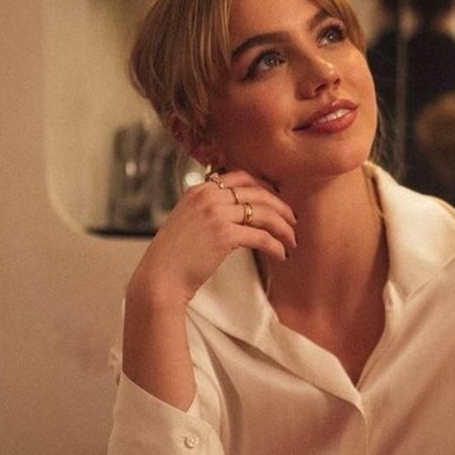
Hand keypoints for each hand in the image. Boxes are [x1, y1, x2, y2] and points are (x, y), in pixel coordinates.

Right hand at [135, 168, 296, 302]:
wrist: (160, 277)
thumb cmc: (174, 256)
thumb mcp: (188, 221)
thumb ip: (208, 209)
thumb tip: (237, 212)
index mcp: (199, 189)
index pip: (241, 177)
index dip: (264, 187)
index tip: (277, 200)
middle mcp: (208, 196)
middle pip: (257, 192)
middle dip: (281, 206)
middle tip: (293, 221)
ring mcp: (216, 213)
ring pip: (263, 213)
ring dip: (283, 227)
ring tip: (292, 240)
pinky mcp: (224, 234)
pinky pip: (260, 236)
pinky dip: (275, 245)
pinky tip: (281, 255)